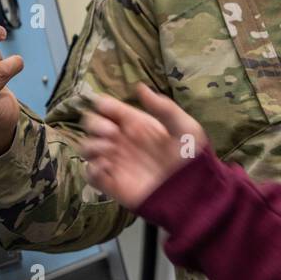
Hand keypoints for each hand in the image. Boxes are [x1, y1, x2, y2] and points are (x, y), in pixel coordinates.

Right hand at [81, 84, 207, 209]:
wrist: (193, 192)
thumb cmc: (191, 157)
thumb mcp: (184, 127)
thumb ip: (163, 107)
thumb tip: (139, 87)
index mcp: (136, 123)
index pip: (109, 108)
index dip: (103, 104)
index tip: (106, 107)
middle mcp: (122, 140)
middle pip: (92, 125)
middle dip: (95, 124)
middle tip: (111, 132)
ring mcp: (115, 162)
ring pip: (87, 148)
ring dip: (92, 145)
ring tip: (110, 150)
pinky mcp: (112, 184)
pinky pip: (90, 174)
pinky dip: (92, 169)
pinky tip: (107, 168)